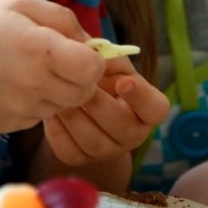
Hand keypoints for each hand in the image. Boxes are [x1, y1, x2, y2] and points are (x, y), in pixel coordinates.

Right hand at [0, 0, 106, 133]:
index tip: (80, 53)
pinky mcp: (8, 125)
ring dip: (58, 92)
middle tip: (60, 63)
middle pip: (83, 93)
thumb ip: (64, 21)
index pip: (93, 70)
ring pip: (62, 107)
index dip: (93, 61)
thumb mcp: (23, 6)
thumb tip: (93, 44)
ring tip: (31, 72)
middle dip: (81, 79)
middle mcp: (33, 84)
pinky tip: (14, 86)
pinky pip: (38, 118)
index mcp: (40, 50)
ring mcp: (19, 109)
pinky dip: (36, 104)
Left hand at [43, 63, 170, 167]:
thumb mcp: (111, 65)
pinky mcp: (82, 159)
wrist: (85, 106)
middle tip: (79, 85)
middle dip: (98, 104)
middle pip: (121, 126)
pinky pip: (69, 151)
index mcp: (148, 109)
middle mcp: (134, 135)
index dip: (141, 98)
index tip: (124, 82)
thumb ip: (106, 56)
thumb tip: (89, 48)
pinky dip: (57, 130)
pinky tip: (52, 112)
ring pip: (93, 142)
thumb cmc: (105, 80)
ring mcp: (109, 151)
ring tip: (58, 94)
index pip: (156, 109)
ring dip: (73, 115)